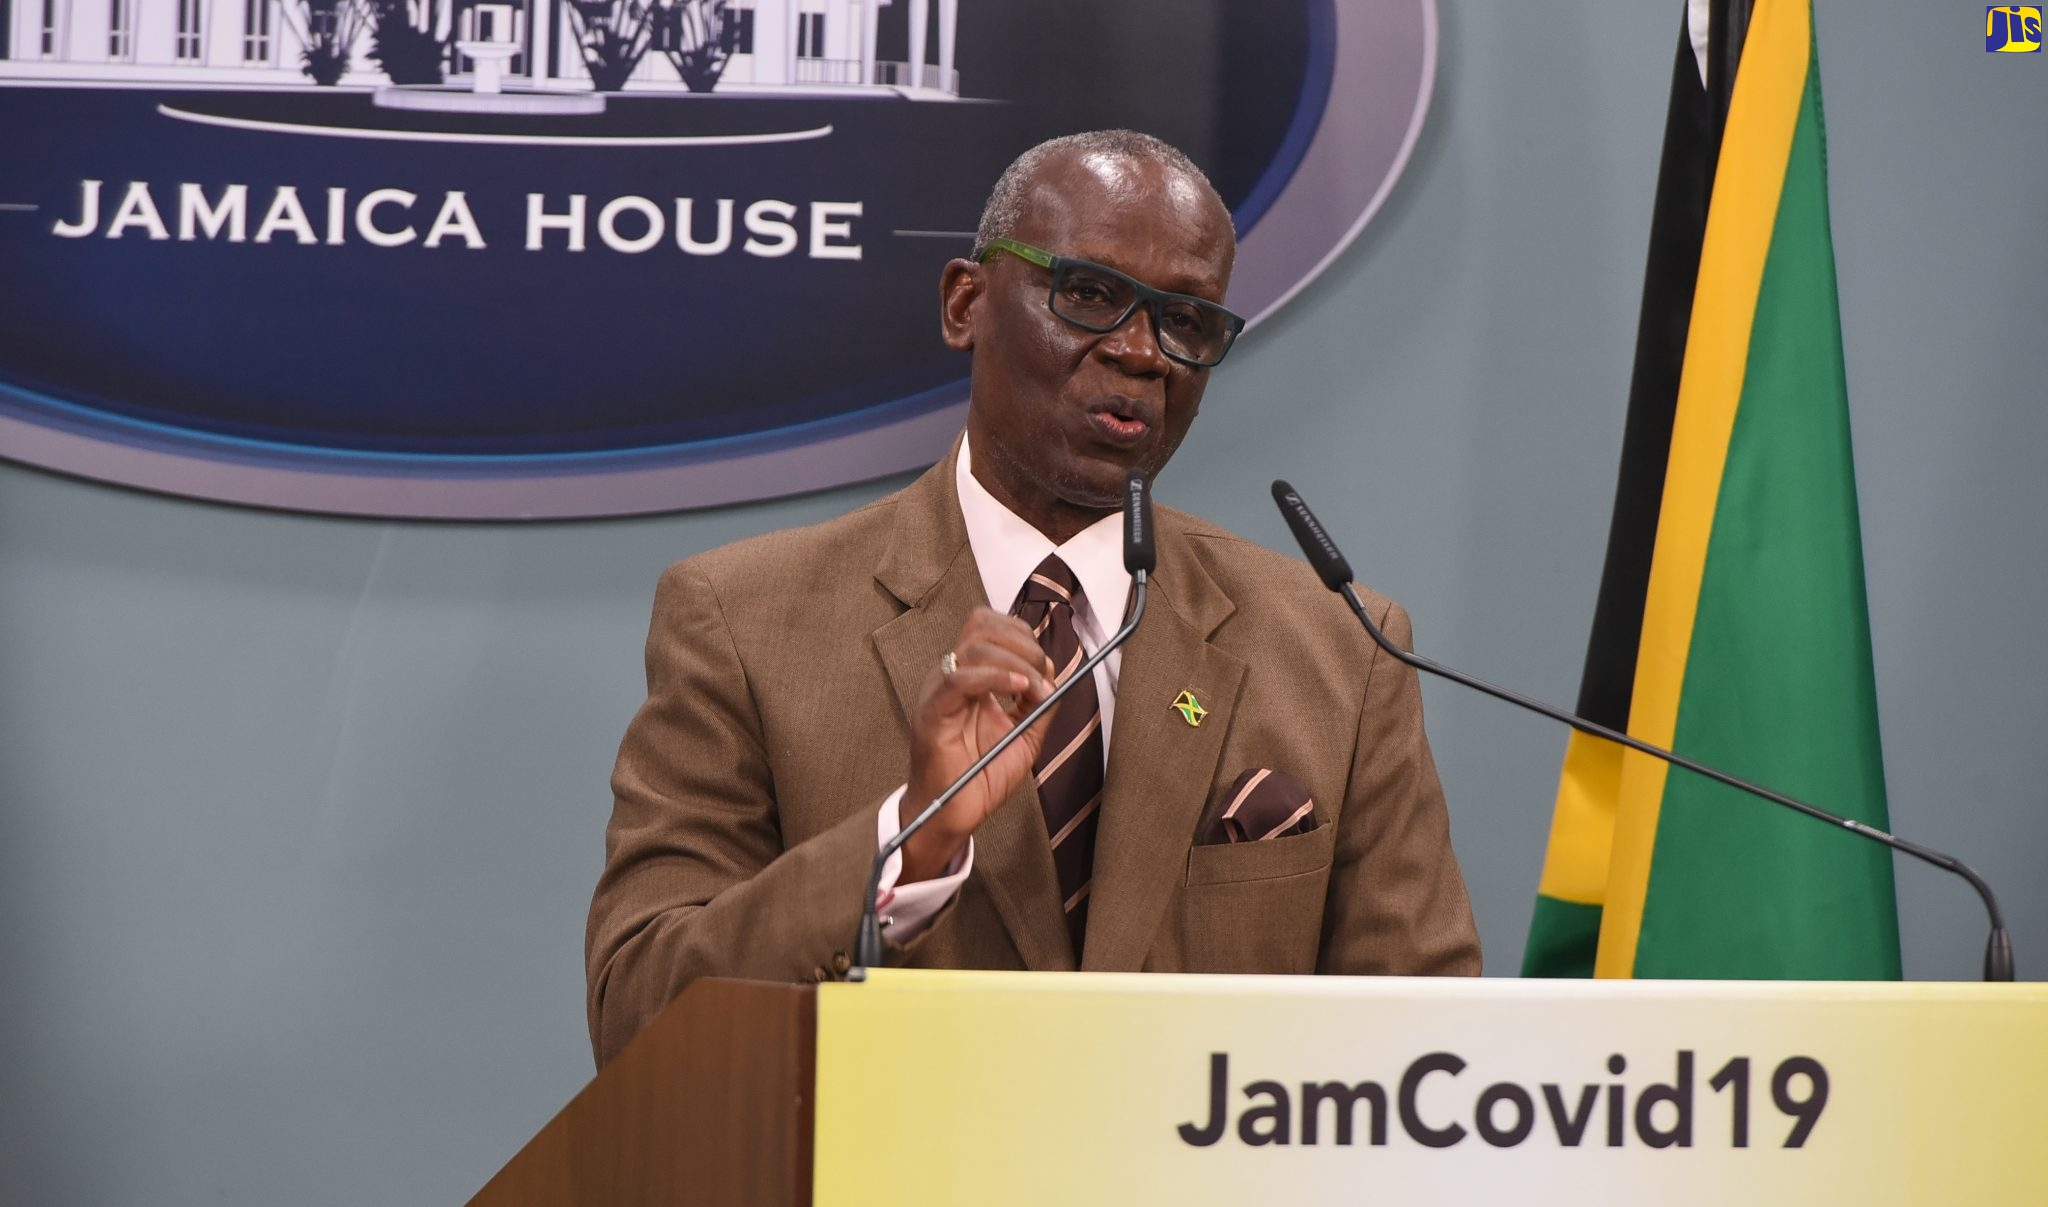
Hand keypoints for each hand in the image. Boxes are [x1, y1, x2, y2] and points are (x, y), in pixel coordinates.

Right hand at [899, 607, 1056, 882]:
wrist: (954, 815)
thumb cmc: (980, 778)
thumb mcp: (1025, 735)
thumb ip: (1039, 703)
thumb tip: (1055, 671)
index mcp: (971, 677)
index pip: (991, 627)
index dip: (1024, 637)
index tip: (1048, 669)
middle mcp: (952, 677)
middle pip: (982, 624)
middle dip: (1024, 643)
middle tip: (1044, 677)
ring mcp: (939, 691)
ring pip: (974, 646)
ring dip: (1016, 661)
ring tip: (1035, 689)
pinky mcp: (932, 712)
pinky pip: (959, 679)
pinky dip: (994, 677)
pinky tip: (1018, 690)